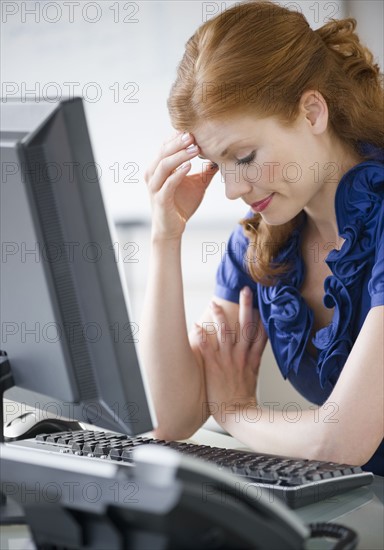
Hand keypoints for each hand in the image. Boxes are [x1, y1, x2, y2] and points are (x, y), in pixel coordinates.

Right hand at [144, 131, 218, 239]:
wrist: (172, 228)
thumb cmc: (182, 204)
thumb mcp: (197, 184)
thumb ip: (206, 171)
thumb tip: (222, 158)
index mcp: (159, 167)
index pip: (166, 146)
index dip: (178, 137)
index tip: (194, 129)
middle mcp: (153, 174)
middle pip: (163, 152)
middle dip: (179, 142)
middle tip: (193, 135)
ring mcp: (155, 187)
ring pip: (164, 165)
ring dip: (180, 155)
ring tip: (195, 149)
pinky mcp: (160, 199)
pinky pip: (168, 184)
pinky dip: (178, 173)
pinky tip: (189, 166)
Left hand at [192, 287, 267, 425]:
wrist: (238, 415)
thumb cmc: (243, 399)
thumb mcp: (253, 377)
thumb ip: (253, 361)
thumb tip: (253, 351)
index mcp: (252, 358)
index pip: (260, 333)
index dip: (261, 315)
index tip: (261, 300)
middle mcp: (241, 356)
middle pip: (246, 326)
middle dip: (246, 307)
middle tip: (246, 290)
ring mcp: (228, 360)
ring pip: (226, 333)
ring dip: (220, 317)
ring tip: (214, 304)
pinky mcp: (214, 367)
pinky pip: (207, 348)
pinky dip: (201, 336)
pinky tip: (196, 326)